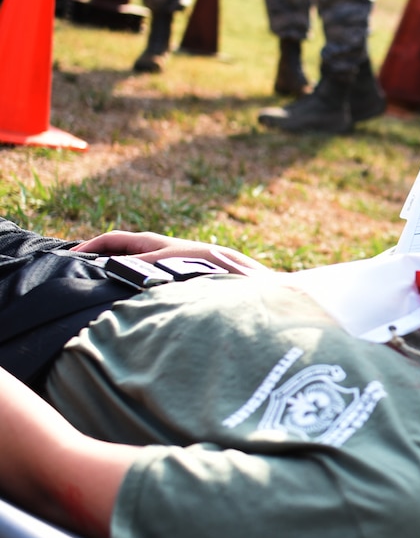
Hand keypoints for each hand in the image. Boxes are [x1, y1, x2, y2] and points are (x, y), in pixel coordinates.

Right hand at [72, 231, 267, 275]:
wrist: (232, 271)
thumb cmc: (200, 263)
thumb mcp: (164, 264)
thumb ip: (139, 266)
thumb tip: (113, 269)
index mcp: (148, 241)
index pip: (110, 239)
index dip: (89, 246)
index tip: (70, 256)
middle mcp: (154, 249)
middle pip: (117, 252)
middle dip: (97, 260)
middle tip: (77, 274)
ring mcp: (161, 262)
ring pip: (129, 266)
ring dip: (113, 273)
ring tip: (95, 287)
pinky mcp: (170, 275)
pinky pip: (142, 277)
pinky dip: (129, 283)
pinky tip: (125, 298)